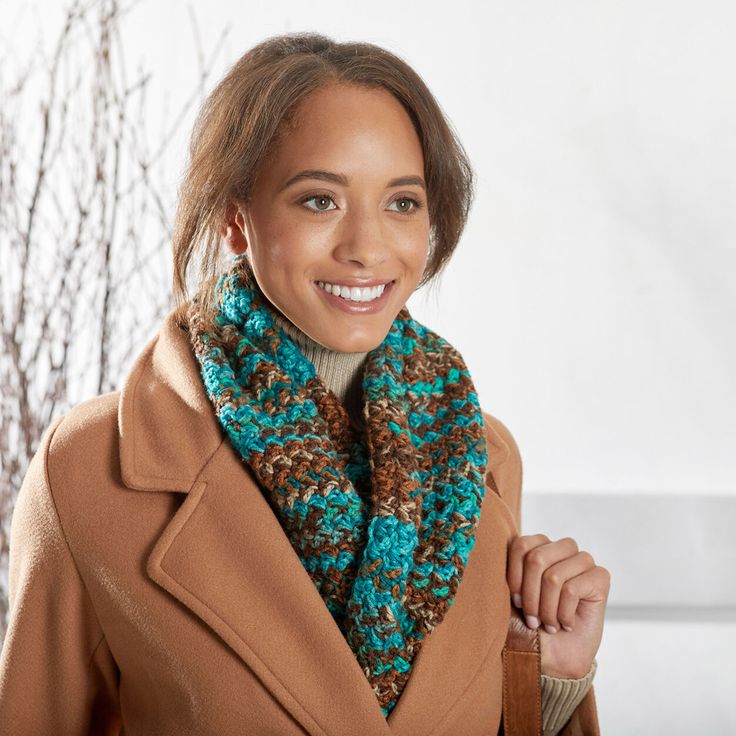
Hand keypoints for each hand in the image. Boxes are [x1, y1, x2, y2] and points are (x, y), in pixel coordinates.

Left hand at [507, 534, 610, 678]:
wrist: (553, 658)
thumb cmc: (528, 625)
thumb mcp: (507, 596)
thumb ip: (502, 569)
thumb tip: (490, 548)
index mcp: (538, 546)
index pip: (521, 546)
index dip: (515, 577)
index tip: (516, 603)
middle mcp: (561, 548)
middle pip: (536, 558)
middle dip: (530, 596)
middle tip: (532, 619)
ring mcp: (583, 560)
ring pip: (554, 576)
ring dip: (547, 609)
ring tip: (549, 624)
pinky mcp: (600, 577)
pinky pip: (573, 590)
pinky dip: (563, 614)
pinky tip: (566, 625)